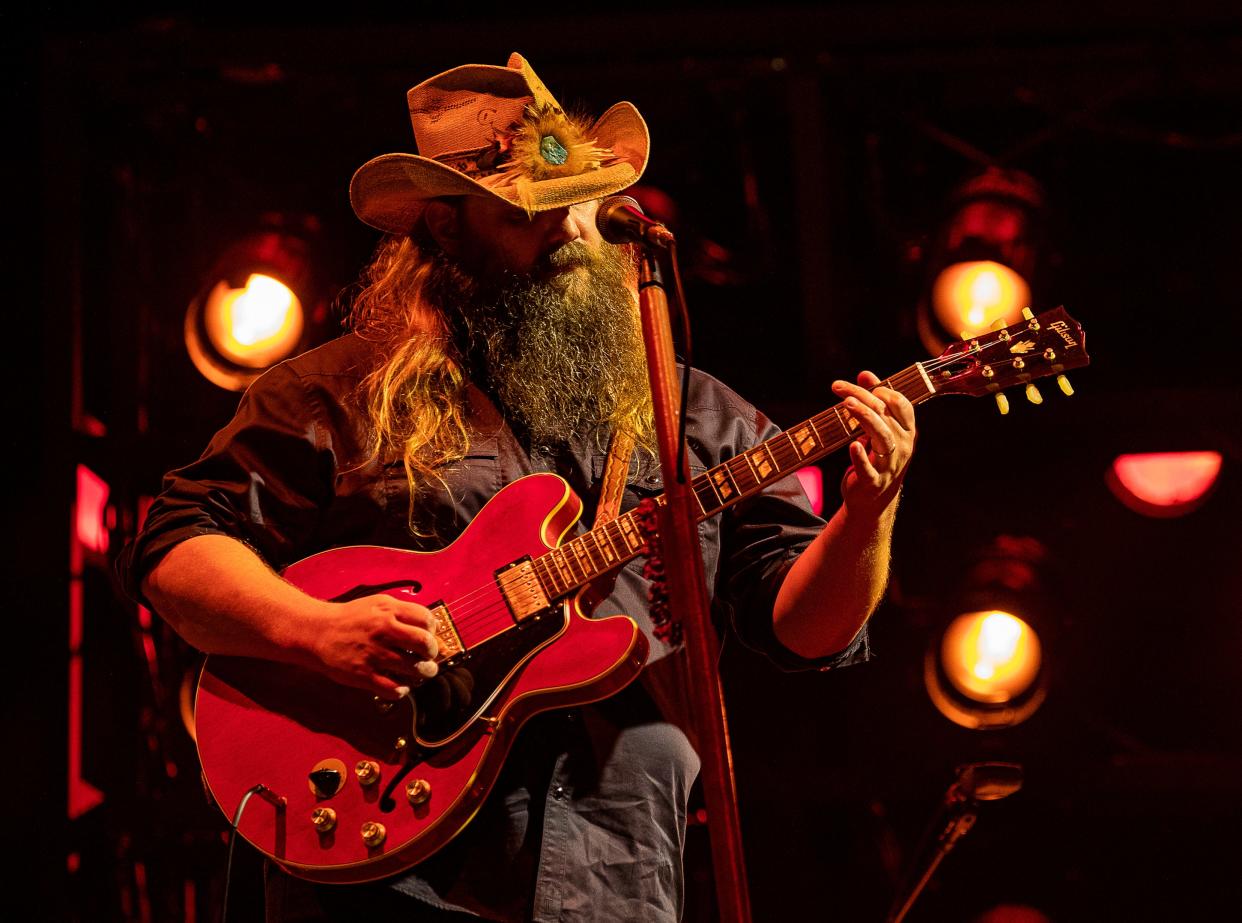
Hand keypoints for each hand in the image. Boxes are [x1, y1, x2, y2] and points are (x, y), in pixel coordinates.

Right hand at [306, 594, 440, 697]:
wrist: (318, 632)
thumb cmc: (351, 619)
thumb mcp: (377, 605)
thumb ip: (402, 612)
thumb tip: (430, 626)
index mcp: (389, 611)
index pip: (426, 620)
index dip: (433, 630)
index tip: (429, 636)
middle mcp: (383, 631)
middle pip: (425, 644)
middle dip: (432, 653)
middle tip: (428, 657)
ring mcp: (374, 654)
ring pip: (415, 669)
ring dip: (423, 674)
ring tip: (420, 673)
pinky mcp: (364, 675)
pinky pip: (394, 688)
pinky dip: (402, 690)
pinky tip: (401, 686)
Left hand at [832, 370, 916, 516]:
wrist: (873, 500)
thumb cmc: (876, 459)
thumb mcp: (879, 429)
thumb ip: (874, 402)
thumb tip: (865, 374)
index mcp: (906, 431)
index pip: (900, 404)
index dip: (882, 390)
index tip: (861, 381)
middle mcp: (902, 446)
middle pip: (885, 414)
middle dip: (862, 396)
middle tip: (839, 387)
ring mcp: (890, 465)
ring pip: (881, 436)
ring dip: (864, 418)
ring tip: (847, 404)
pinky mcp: (873, 482)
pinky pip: (869, 468)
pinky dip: (861, 457)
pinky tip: (853, 445)